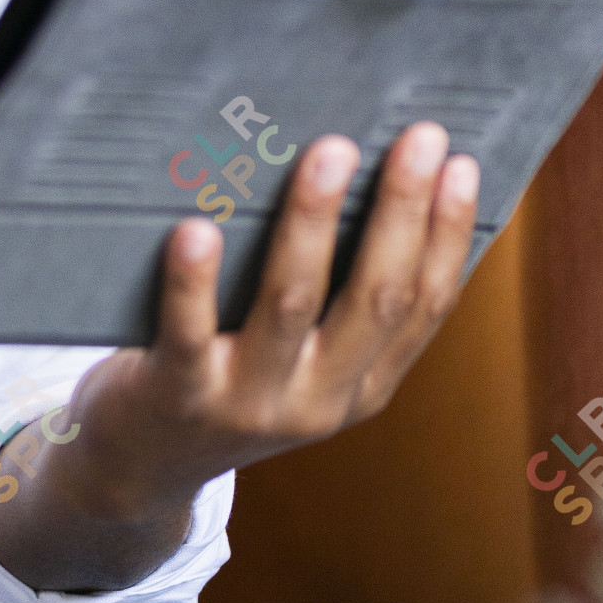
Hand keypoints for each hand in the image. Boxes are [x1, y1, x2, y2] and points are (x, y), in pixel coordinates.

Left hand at [0, 123, 478, 591]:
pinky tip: (196, 227)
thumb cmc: (227, 373)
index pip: (423, 305)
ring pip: (289, 305)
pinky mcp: (177, 396)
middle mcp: (317, 400)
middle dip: (401, 212)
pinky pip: (189, 334)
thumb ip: (337, 294)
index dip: (447, 234)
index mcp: (362, 386)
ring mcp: (247, 402)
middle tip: (418, 136)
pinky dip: (193, 282)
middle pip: (373, 298)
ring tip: (330, 152)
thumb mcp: (302, 355)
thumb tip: (375, 178)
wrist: (139, 466)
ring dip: (313, 224)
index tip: (463, 163)